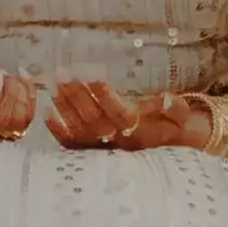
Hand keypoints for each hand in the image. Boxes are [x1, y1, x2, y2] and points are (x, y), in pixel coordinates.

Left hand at [47, 80, 224, 150]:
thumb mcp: (182, 118)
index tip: (93, 75)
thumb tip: (167, 99)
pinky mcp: (92, 154)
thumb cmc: (175, 130)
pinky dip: (58, 133)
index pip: (120, 113)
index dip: (106, 96)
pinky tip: (45, 114)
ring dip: (65, 109)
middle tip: (62, 72)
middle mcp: (119, 143)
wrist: (173, 154)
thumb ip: (176, 109)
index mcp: (140, 132)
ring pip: (81, 129)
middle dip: (77, 96)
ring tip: (52, 86)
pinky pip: (73, 146)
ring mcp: (104, 150)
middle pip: (95, 119)